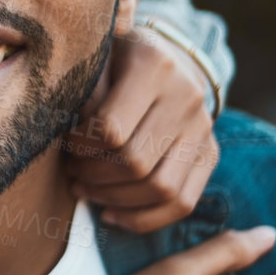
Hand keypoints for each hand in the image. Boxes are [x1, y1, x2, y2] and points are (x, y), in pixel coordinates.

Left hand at [64, 28, 217, 231]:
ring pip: (161, 188)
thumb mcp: (96, 57)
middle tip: (71, 172)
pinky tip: (110, 214)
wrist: (170, 56)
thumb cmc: (117, 57)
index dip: (81, 146)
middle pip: (136, 162)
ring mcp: (204, 129)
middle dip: (93, 175)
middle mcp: (187, 97)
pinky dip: (144, 218)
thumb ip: (82, 90)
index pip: (112, 129)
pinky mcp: (210, 154)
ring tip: (85, 190)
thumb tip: (66, 134)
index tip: (65, 143)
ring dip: (114, 199)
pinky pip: (183, 203)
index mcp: (154, 66)